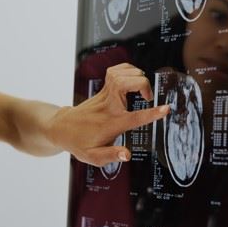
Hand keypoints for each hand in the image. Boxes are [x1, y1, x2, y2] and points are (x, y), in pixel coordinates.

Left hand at [46, 63, 168, 166]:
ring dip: (136, 76)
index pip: (134, 117)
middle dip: (143, 85)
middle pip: (126, 83)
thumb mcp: (93, 157)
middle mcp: (108, 105)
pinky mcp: (102, 88)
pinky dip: (127, 70)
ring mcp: (104, 94)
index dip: (152, 113)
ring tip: (141, 88)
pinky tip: (132, 78)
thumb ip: (111, 156)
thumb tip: (127, 155)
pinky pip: (115, 71)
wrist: (61, 128)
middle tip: (147, 97)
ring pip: (121, 74)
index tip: (166, 109)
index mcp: (111, 123)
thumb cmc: (79, 143)